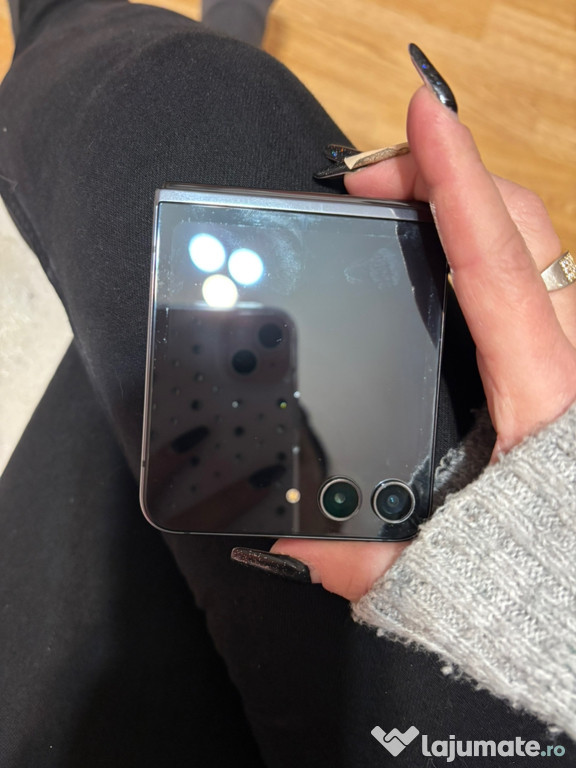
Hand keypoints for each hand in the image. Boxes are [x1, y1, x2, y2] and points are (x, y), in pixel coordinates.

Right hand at [269, 85, 575, 600]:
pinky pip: (530, 275)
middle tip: (369, 182)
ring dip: (467, 202)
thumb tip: (292, 540)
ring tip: (396, 204)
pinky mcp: (556, 365)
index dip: (456, 181)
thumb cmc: (532, 584)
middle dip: (447, 176)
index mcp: (540, 404)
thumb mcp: (439, 577)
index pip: (496, 265)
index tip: (425, 116)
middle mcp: (564, 366)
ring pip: (534, 241)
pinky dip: (483, 239)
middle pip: (523, 227)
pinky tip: (438, 254)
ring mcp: (565, 358)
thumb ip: (362, 561)